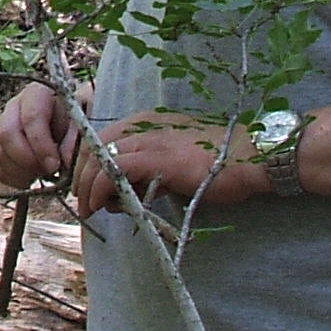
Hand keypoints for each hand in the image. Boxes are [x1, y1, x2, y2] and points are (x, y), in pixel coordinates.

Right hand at [0, 81, 82, 194]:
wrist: (73, 127)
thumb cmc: (80, 120)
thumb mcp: (84, 122)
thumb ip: (77, 138)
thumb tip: (66, 160)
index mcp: (36, 94)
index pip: (30, 117)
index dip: (41, 144)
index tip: (55, 164)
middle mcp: (14, 108)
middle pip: (7, 135)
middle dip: (27, 160)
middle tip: (48, 171)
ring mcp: (4, 128)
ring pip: (0, 155)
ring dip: (24, 171)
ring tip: (45, 172)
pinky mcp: (1, 150)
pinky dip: (17, 180)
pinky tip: (35, 177)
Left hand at [68, 111, 266, 220]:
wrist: (249, 158)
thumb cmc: (218, 163)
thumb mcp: (174, 164)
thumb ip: (149, 172)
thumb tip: (126, 193)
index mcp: (146, 122)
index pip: (102, 139)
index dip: (88, 164)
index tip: (86, 187)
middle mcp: (142, 125)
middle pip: (94, 148)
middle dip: (82, 176)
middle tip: (83, 201)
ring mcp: (148, 139)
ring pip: (99, 159)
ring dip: (87, 186)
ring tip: (89, 208)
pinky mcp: (156, 158)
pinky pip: (114, 171)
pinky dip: (100, 189)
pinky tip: (102, 204)